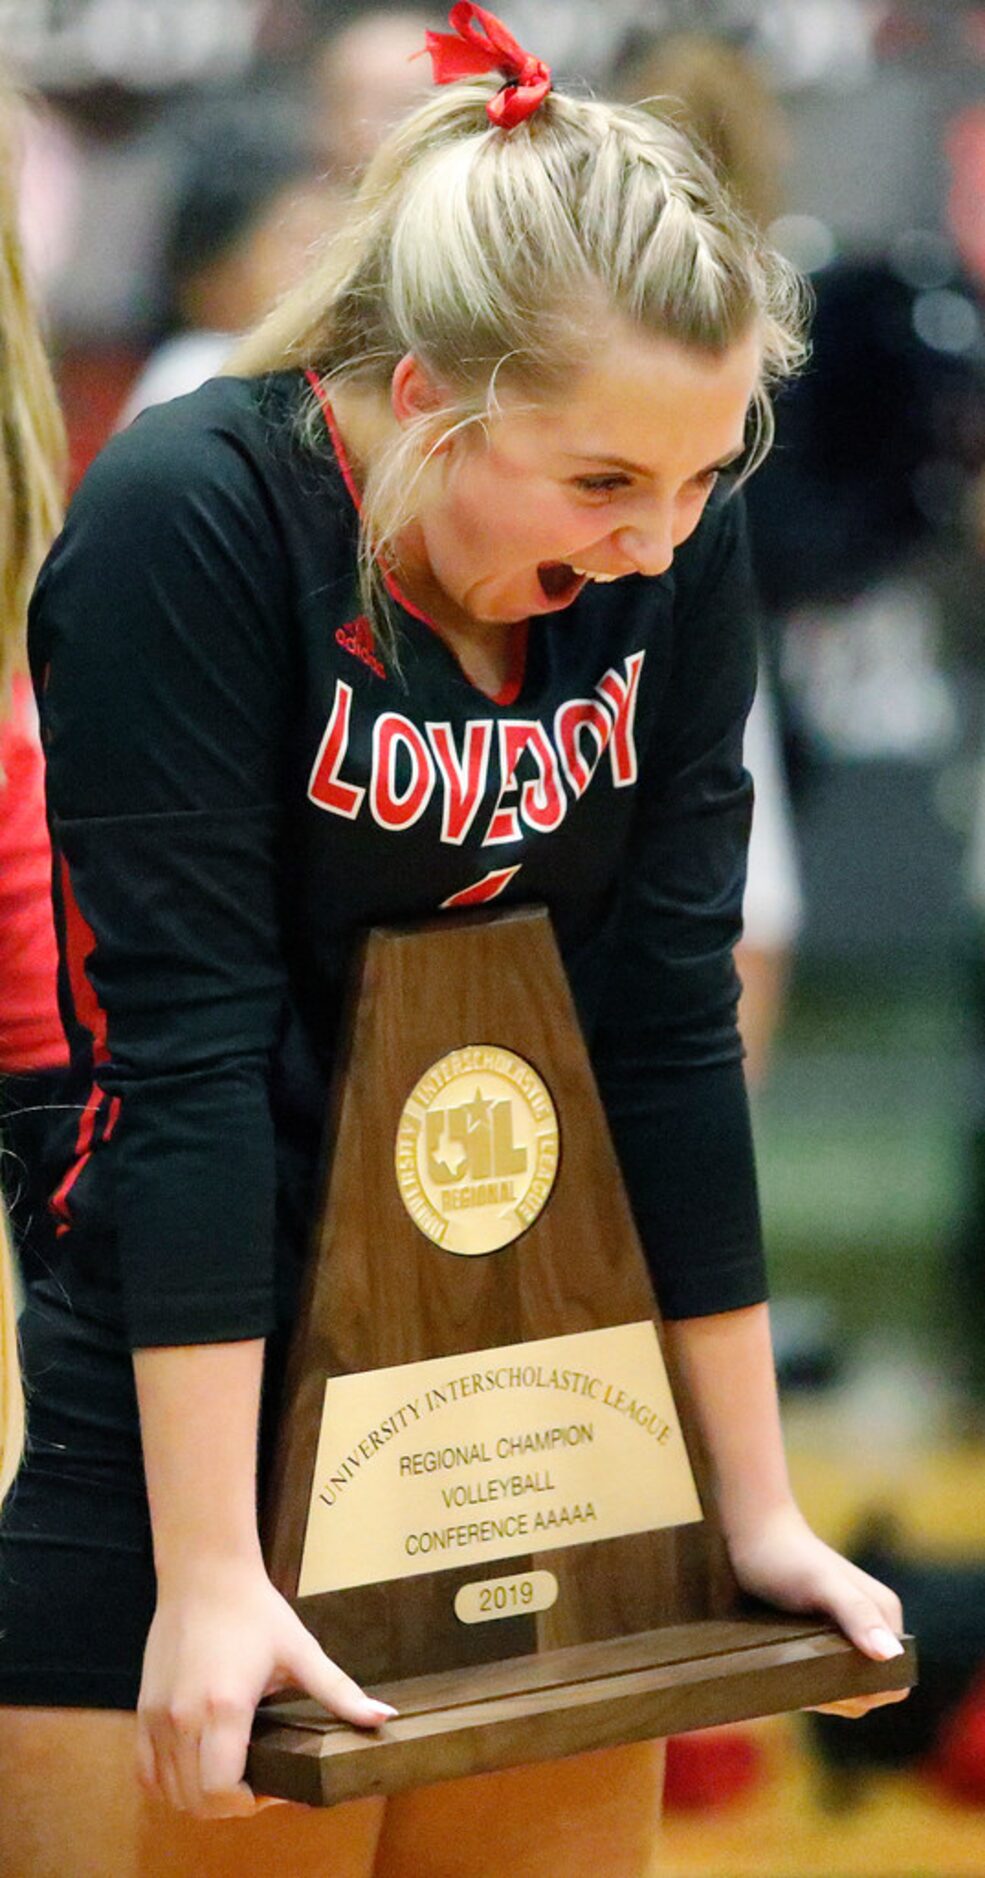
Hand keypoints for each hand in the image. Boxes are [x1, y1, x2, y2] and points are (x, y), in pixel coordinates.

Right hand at [136, 1555, 396, 1817]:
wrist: (203, 1572)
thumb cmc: (254, 1609)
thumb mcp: (301, 1651)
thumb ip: (339, 1692)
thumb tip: (384, 1718)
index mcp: (224, 1707)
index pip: (223, 1792)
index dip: (253, 1804)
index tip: (279, 1785)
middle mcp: (183, 1718)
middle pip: (197, 1801)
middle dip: (233, 1805)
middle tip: (262, 1783)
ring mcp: (158, 1717)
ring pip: (170, 1792)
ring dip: (201, 1797)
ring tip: (235, 1774)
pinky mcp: (144, 1710)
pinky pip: (147, 1772)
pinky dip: (171, 1783)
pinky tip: (200, 1766)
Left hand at [726, 1502, 910, 1719]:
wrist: (750, 1531)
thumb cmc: (784, 1555)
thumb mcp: (820, 1584)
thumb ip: (857, 1613)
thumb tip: (891, 1655)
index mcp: (884, 1615)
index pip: (894, 1680)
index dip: (868, 1695)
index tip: (829, 1691)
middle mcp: (872, 1624)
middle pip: (871, 1688)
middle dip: (842, 1697)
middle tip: (803, 1684)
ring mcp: (847, 1630)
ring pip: (848, 1684)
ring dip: (825, 1692)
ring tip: (792, 1678)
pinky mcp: (823, 1634)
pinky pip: (828, 1672)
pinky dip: (812, 1682)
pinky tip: (788, 1675)